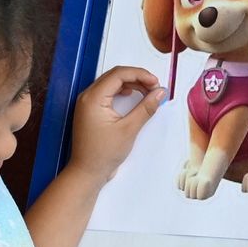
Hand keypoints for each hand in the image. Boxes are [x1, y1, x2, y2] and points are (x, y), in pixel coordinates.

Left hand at [57, 66, 162, 180]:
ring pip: (111, 83)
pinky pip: (107, 93)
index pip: (119, 74)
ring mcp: (87, 102)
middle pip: (115, 76)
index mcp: (93, 98)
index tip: (156, 82)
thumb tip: (160, 93)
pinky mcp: (90, 110)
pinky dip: (121, 91)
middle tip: (154, 87)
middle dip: (136, 78)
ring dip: (130, 84)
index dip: (140, 74)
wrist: (87, 172)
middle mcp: (87, 96)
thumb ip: (145, 108)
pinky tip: (132, 95)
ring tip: (146, 91)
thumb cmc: (103, 154)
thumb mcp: (129, 130)